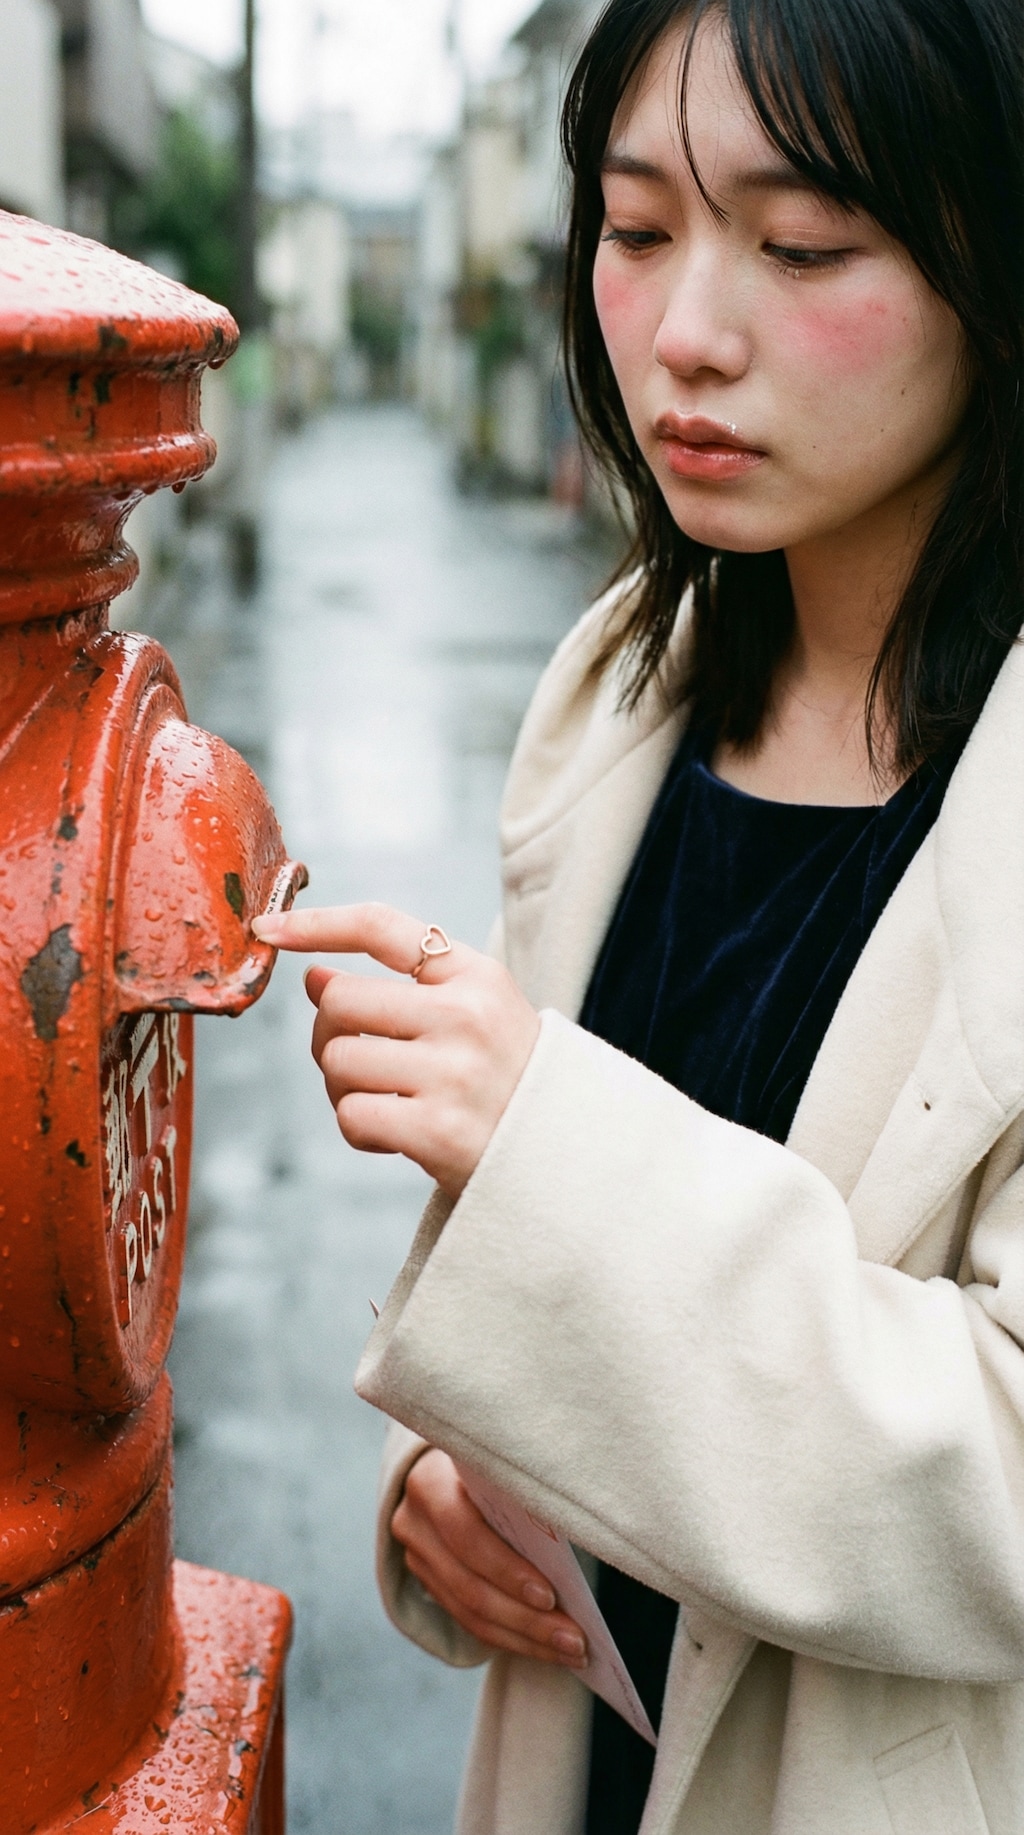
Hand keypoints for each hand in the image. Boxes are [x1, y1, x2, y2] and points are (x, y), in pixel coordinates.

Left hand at [251, 903, 540, 1198]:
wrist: (565, 1158)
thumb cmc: (507, 1081)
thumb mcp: (481, 1011)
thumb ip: (409, 987)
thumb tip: (315, 977)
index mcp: (477, 976)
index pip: (383, 927)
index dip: (317, 924)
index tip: (269, 928)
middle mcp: (466, 1017)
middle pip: (340, 1000)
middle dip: (328, 1031)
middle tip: (354, 1056)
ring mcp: (452, 1075)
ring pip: (338, 1060)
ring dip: (342, 1086)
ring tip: (384, 1100)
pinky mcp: (437, 1132)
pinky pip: (351, 1115)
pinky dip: (359, 1128)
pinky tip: (395, 1135)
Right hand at [392, 1449, 587, 1668]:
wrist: (450, 1465)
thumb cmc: (494, 1463)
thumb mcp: (504, 1466)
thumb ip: (525, 1493)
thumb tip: (581, 1536)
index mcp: (430, 1482)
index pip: (466, 1535)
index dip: (507, 1570)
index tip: (551, 1597)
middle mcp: (414, 1523)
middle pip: (470, 1586)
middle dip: (527, 1619)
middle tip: (574, 1639)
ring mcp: (417, 1558)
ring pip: (471, 1614)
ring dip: (526, 1639)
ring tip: (571, 1652)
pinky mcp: (429, 1584)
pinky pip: (470, 1622)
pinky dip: (512, 1639)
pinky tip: (547, 1648)